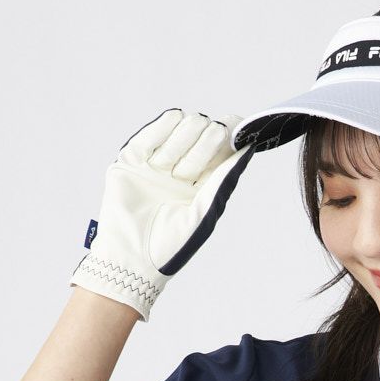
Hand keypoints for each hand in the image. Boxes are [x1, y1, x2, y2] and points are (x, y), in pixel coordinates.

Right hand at [69, 108, 254, 321]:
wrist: (132, 257)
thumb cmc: (172, 245)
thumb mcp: (204, 212)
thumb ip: (223, 180)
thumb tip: (247, 149)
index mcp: (202, 186)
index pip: (220, 153)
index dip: (230, 135)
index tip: (237, 123)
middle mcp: (181, 173)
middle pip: (202, 136)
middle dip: (207, 139)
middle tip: (211, 143)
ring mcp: (156, 165)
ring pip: (179, 129)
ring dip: (185, 140)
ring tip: (176, 170)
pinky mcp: (132, 160)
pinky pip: (151, 134)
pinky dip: (165, 127)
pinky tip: (175, 124)